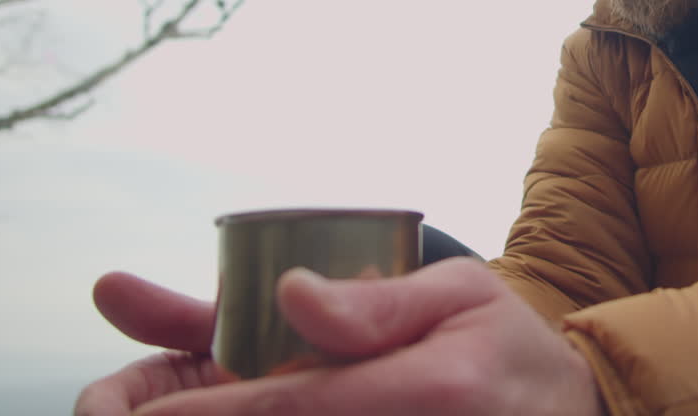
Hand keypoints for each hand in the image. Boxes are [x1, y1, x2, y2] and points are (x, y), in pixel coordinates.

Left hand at [76, 259, 605, 415]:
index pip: (292, 406)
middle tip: (130, 406)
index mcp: (426, 386)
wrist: (567, 415)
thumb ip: (373, 302)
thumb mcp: (458, 293)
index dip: (209, 413)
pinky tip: (243, 400)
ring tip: (168, 400)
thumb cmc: (506, 346)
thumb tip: (288, 293)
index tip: (132, 414)